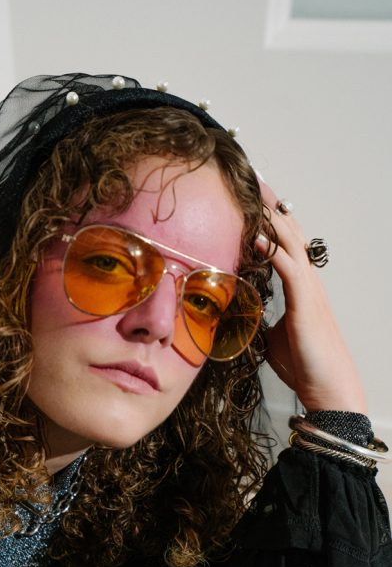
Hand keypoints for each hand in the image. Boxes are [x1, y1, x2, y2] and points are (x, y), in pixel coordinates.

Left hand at [256, 181, 366, 412]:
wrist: (329, 388)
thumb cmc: (305, 365)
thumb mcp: (273, 336)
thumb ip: (259, 317)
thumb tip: (237, 312)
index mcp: (300, 286)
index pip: (284, 243)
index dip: (268, 220)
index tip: (249, 198)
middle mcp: (307, 281)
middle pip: (288, 232)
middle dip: (269, 205)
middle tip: (250, 178)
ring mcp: (309, 290)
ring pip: (290, 242)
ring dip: (268, 217)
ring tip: (250, 192)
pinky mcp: (306, 303)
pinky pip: (288, 268)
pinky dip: (271, 249)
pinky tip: (253, 235)